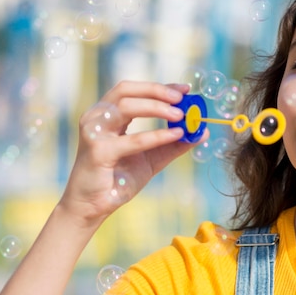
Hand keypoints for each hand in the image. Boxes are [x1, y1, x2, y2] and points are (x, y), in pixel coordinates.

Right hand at [59, 80, 203, 224]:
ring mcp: (95, 133)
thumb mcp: (151, 159)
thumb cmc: (118, 180)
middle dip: (157, 91)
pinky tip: (175, 135)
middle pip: (126, 91)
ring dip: (156, 107)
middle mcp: (97, 118)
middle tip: (182, 99)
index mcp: (106, 115)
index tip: (185, 89)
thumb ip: (173, 144)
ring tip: (181, 115)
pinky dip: (156, 135)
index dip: (159, 87)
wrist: (93, 207)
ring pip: (126, 107)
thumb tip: (202, 132)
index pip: (132, 91)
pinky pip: (132, 140)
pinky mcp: (98, 151)